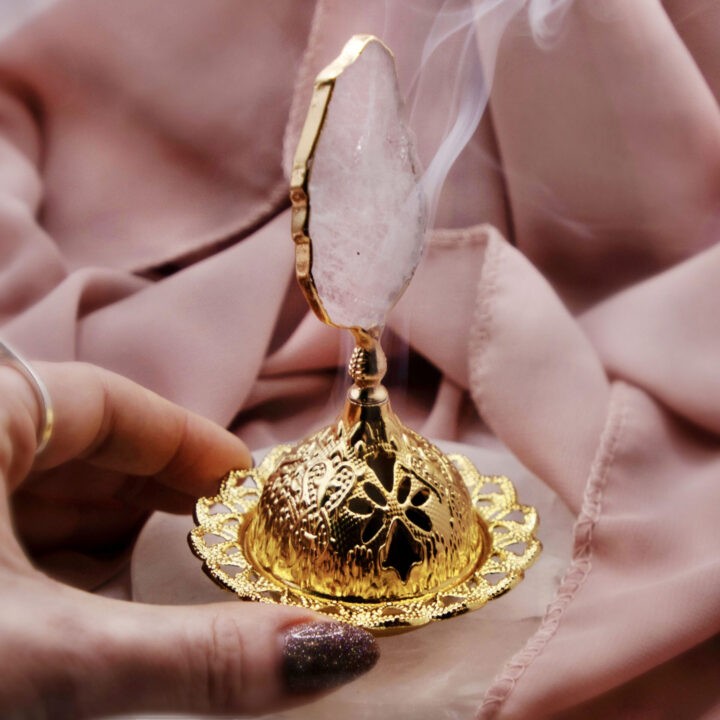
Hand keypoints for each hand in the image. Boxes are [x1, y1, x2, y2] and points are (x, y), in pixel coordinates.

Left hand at [0, 361, 377, 718]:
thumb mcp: (53, 655)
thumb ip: (193, 656)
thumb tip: (337, 651)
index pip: (115, 403)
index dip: (195, 445)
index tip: (254, 487)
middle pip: (91, 452)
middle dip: (166, 501)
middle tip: (232, 547)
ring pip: (51, 499)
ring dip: (118, 539)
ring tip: (180, 582)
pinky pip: (15, 536)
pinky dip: (66, 565)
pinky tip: (99, 607)